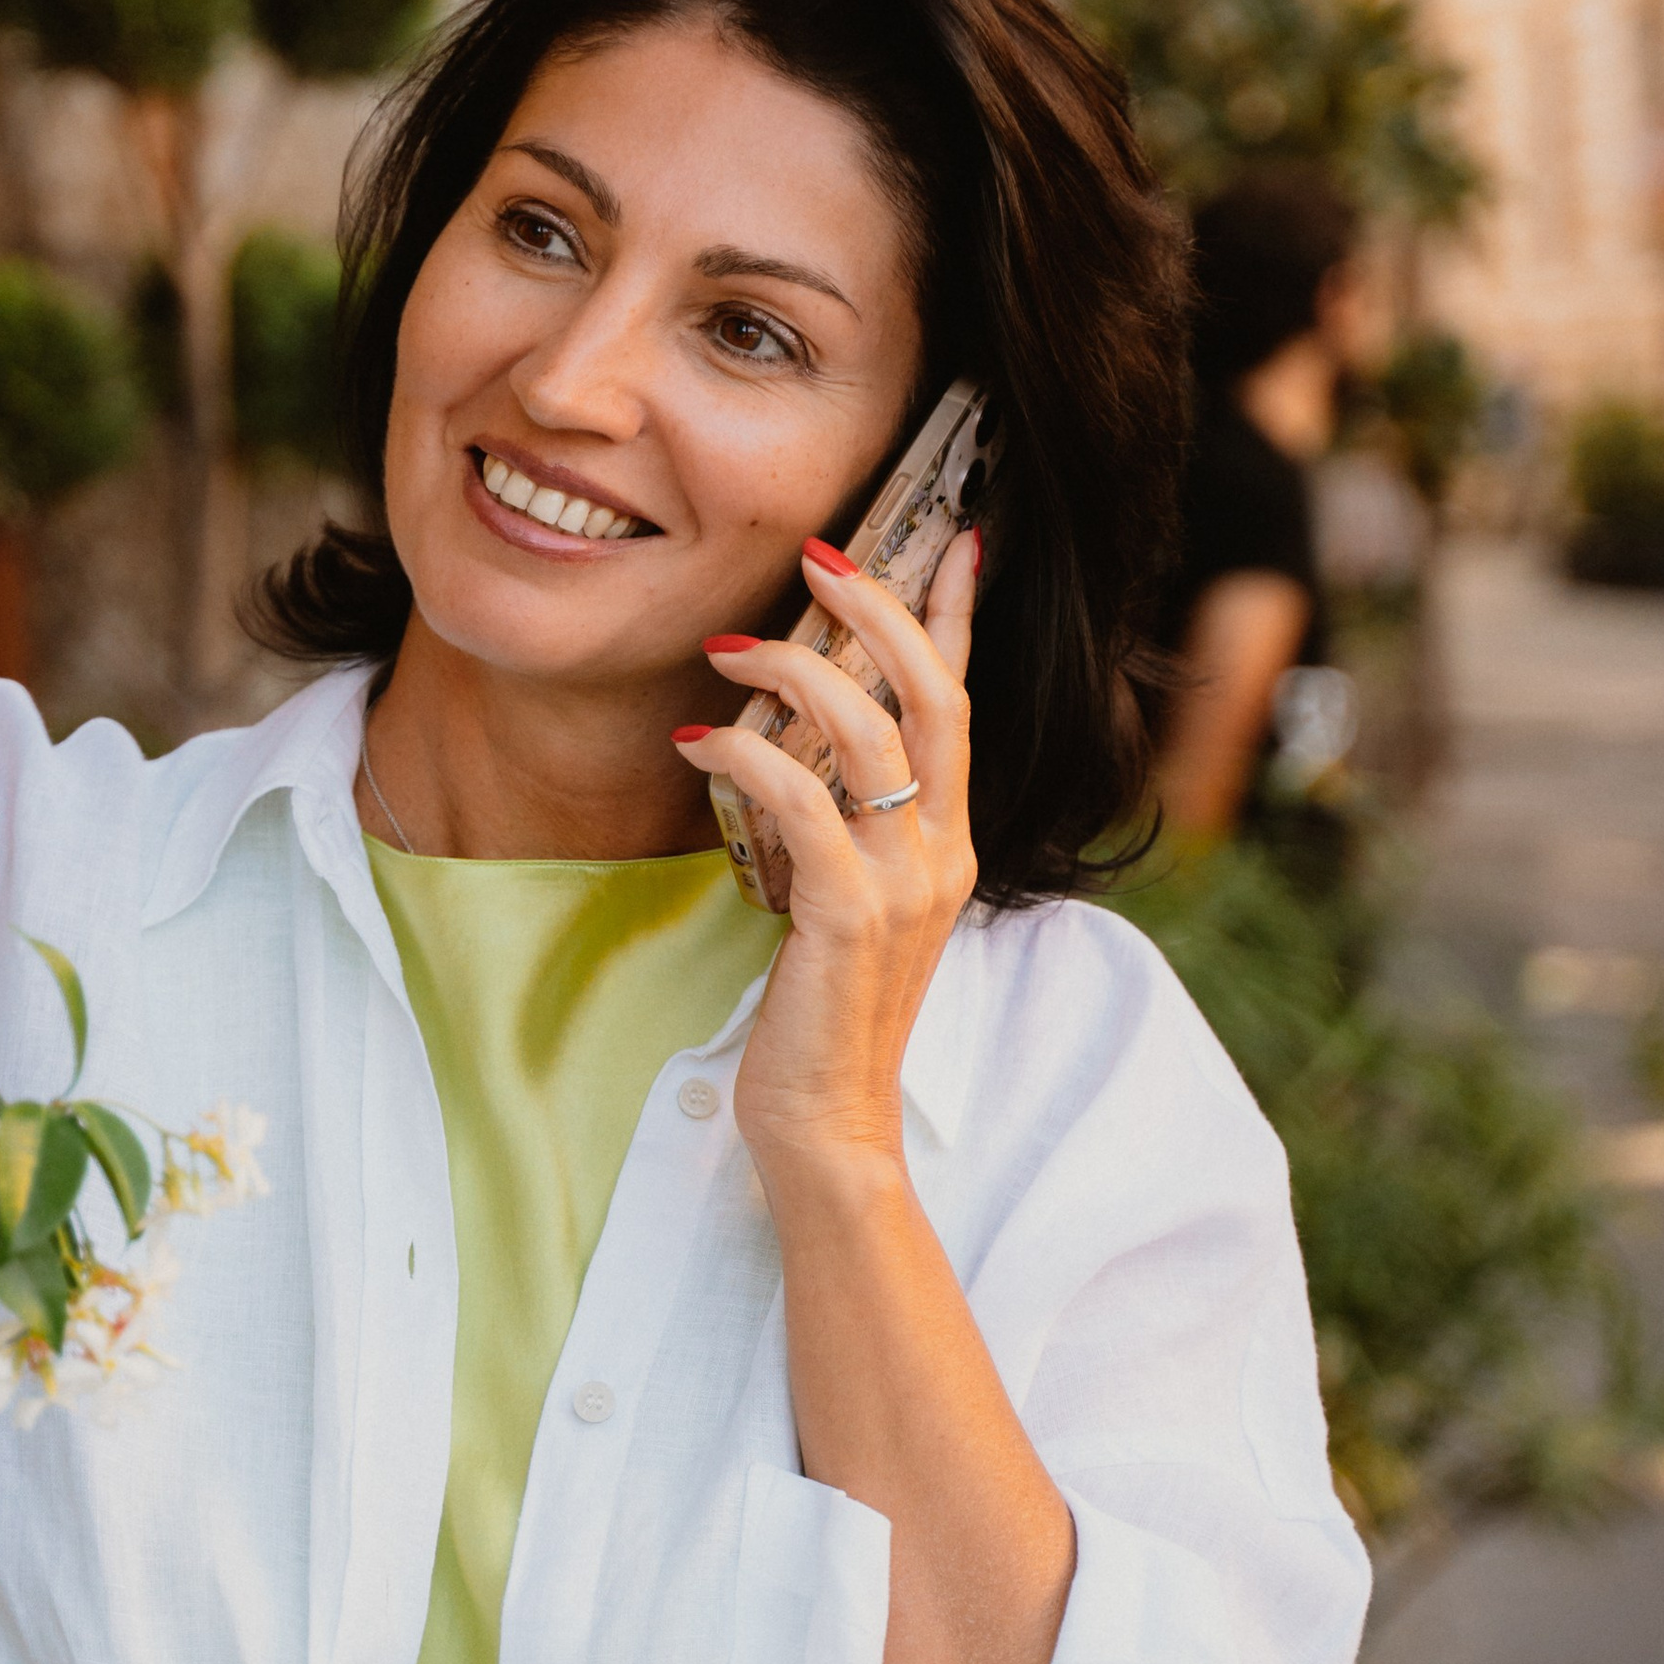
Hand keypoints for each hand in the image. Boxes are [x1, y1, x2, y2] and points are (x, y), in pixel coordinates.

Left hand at [677, 526, 978, 1178]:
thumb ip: (843, 827)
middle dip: (882, 607)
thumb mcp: (846, 901)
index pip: (967, 704)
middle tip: (819, 554)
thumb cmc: (822, 1013)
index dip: (959, 616)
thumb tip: (794, 745)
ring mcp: (905, 882)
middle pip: (937, 695)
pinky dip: (745, 752)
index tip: (953, 537)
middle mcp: (944, 852)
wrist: (829, 1125)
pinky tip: (696, 740)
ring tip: (727, 644)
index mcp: (950, 844)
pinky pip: (802, 799)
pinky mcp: (848, 914)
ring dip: (796, 669)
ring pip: (873, 731)